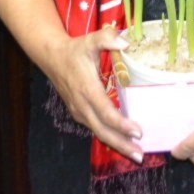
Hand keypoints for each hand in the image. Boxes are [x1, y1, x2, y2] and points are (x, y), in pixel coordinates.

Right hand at [43, 25, 144, 161]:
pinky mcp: (79, 113)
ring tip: (135, 153)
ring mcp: (79, 111)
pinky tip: (122, 141)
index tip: (138, 131)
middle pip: (102, 130)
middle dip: (122, 144)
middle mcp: (82, 105)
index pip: (105, 112)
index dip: (121, 124)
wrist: (52, 58)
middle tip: (140, 155)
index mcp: (87, 89)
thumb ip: (108, 38)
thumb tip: (126, 43)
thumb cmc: (76, 50)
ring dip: (117, 144)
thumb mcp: (91, 40)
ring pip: (98, 132)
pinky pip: (95, 128)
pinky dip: (109, 137)